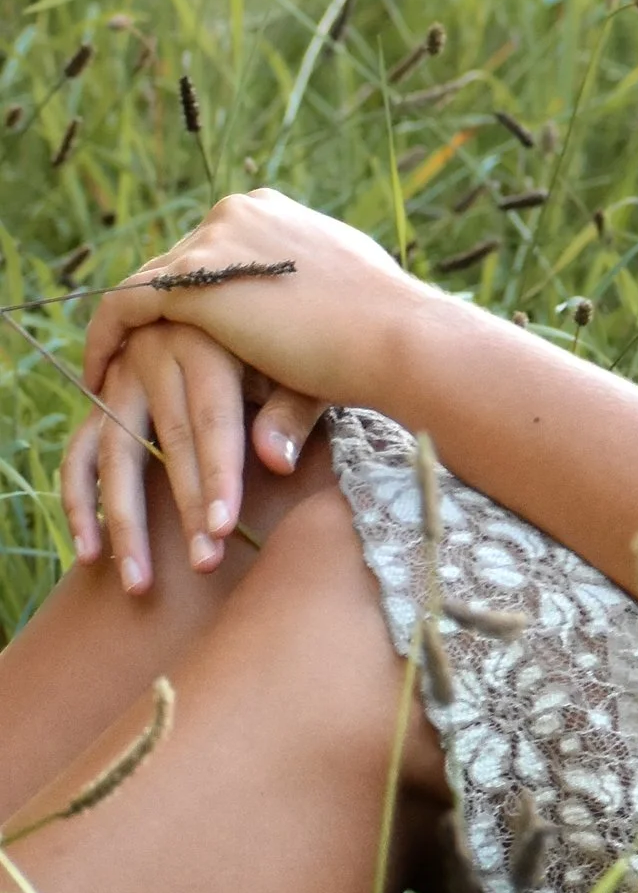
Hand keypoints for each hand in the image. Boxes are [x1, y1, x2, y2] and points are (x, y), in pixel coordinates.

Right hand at [64, 326, 327, 590]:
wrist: (243, 310)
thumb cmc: (286, 348)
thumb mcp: (302, 368)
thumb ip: (292, 412)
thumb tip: (276, 463)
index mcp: (208, 339)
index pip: (212, 417)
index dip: (218, 475)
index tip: (224, 530)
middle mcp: (156, 351)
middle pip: (168, 441)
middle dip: (184, 509)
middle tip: (204, 564)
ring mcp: (121, 375)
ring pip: (116, 454)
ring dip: (126, 522)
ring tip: (140, 582)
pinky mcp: (102, 399)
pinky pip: (79, 455)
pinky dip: (79, 504)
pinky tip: (89, 554)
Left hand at [81, 187, 423, 422]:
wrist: (395, 338)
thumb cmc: (380, 329)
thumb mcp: (332, 296)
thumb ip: (300, 296)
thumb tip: (298, 316)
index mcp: (272, 211)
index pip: (211, 250)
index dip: (193, 294)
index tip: (182, 333)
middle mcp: (237, 212)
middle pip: (176, 264)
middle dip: (158, 310)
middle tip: (139, 358)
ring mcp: (213, 241)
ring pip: (147, 284)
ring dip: (128, 327)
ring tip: (112, 370)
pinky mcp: (192, 281)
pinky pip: (121, 308)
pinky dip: (103, 340)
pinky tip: (97, 376)